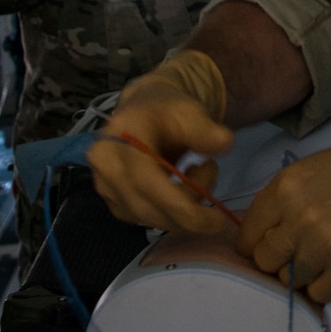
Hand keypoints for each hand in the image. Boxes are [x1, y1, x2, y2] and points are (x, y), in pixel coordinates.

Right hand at [87, 49, 235, 233]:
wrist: (145, 112)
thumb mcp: (189, 112)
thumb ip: (204, 129)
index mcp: (119, 139)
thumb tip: (225, 142)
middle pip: (148, 208)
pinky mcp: (114, 202)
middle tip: (212, 184)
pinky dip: (171, 213)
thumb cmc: (167, 111)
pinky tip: (181, 188)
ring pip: (149, 219)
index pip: (147, 183)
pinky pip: (146, 220)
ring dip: (182, 210)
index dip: (183, 208)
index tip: (218, 219)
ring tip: (195, 173)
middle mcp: (105, 166)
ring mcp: (105, 187)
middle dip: (189, 211)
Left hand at [236, 136, 330, 302]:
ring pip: (291, 280)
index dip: (259, 242)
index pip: (248, 235)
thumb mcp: (311, 169)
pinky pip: (319, 294)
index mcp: (285, 189)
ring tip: (327, 256)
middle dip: (280, 259)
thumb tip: (261, 232)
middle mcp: (299, 220)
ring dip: (305, 272)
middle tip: (301, 251)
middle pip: (265, 261)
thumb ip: (282, 199)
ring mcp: (325, 248)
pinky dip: (327, 285)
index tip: (273, 244)